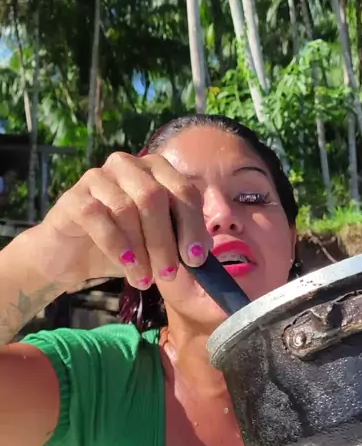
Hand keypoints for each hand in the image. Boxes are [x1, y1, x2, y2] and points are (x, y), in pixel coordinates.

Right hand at [29, 151, 211, 291]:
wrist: (71, 256)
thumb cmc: (122, 246)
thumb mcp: (158, 244)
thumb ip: (182, 240)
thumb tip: (206, 249)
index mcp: (155, 169)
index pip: (183, 190)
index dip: (192, 225)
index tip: (196, 260)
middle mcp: (127, 165)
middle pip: (154, 196)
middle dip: (165, 240)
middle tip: (169, 275)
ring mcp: (97, 177)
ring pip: (127, 208)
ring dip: (140, 249)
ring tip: (144, 280)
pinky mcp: (73, 197)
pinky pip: (97, 216)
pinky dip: (115, 244)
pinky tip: (125, 264)